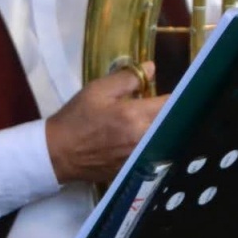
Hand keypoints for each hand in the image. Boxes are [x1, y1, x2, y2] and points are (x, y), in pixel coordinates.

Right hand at [44, 65, 165, 184]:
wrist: (58, 152)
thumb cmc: (76, 118)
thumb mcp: (97, 90)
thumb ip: (127, 78)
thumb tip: (151, 68)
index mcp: (134, 115)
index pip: (170, 104)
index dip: (177, 96)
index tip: (179, 91)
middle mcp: (142, 138)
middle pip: (172, 124)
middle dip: (171, 114)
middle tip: (164, 106)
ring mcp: (140, 156)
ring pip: (165, 140)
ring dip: (164, 130)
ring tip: (155, 122)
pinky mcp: (134, 168)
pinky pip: (154, 154)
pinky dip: (154, 145)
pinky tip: (144, 139)